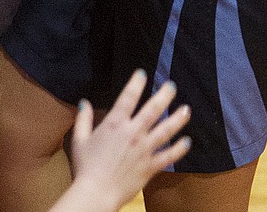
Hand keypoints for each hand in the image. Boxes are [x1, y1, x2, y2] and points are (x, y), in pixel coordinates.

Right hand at [68, 70, 190, 211]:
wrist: (96, 194)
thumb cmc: (86, 167)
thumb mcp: (80, 140)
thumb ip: (83, 119)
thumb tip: (84, 102)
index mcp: (115, 124)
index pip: (128, 97)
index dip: (136, 83)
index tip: (142, 73)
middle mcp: (132, 133)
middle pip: (152, 110)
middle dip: (164, 96)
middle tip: (172, 85)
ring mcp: (144, 150)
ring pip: (165, 131)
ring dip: (177, 119)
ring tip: (186, 109)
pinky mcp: (150, 167)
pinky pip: (168, 156)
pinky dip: (179, 149)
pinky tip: (187, 142)